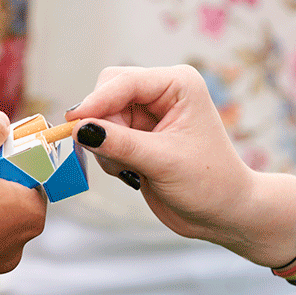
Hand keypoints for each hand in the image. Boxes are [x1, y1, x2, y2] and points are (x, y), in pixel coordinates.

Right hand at [66, 65, 258, 246]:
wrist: (222, 214)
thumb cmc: (208, 183)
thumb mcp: (163, 162)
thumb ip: (120, 144)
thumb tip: (79, 129)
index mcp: (178, 85)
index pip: (124, 81)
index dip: (97, 101)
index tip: (73, 123)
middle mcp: (161, 94)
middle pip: (107, 93)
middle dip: (101, 123)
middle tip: (109, 154)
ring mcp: (147, 116)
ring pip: (101, 118)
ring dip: (105, 146)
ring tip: (131, 170)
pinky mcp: (137, 138)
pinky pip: (104, 138)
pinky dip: (108, 157)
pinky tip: (132, 173)